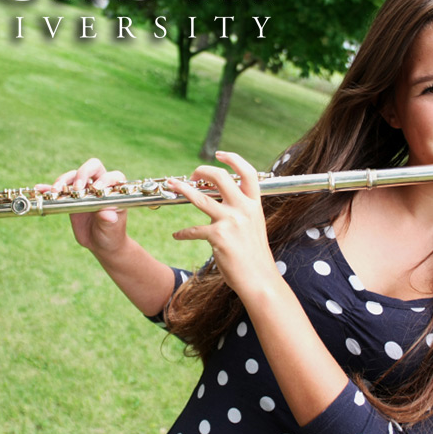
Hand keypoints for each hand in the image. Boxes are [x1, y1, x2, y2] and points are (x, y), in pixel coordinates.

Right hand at [35, 158, 128, 253]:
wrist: (101, 242)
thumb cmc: (111, 233)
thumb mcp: (111, 229)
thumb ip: (110, 221)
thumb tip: (108, 214)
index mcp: (114, 190)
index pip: (112, 176)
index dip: (105, 179)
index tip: (96, 189)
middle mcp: (98, 185)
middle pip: (92, 168)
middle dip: (82, 174)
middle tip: (76, 188)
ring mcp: (83, 190)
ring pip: (72, 176)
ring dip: (63, 180)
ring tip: (55, 191)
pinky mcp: (69, 197)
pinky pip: (58, 189)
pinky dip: (48, 188)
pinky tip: (39, 189)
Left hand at [167, 151, 280, 296]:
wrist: (260, 280)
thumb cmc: (255, 256)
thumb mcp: (254, 227)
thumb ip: (241, 211)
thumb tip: (221, 201)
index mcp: (254, 204)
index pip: (247, 172)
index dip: (232, 158)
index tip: (219, 154)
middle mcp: (244, 209)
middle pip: (220, 177)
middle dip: (203, 171)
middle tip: (192, 174)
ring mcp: (231, 222)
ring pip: (200, 198)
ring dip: (183, 189)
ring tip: (172, 185)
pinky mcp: (218, 237)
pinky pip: (194, 230)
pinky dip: (183, 233)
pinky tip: (177, 235)